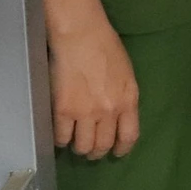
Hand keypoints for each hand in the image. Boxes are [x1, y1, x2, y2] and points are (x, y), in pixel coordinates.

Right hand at [49, 17, 138, 159]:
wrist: (82, 36)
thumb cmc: (106, 48)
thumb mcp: (126, 75)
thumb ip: (124, 98)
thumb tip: (117, 117)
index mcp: (128, 100)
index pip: (129, 136)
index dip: (122, 149)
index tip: (116, 153)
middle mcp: (109, 111)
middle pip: (103, 145)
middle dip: (97, 152)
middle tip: (91, 150)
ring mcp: (86, 112)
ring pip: (82, 146)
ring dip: (79, 148)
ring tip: (75, 142)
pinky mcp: (64, 110)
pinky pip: (61, 137)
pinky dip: (61, 139)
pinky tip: (61, 133)